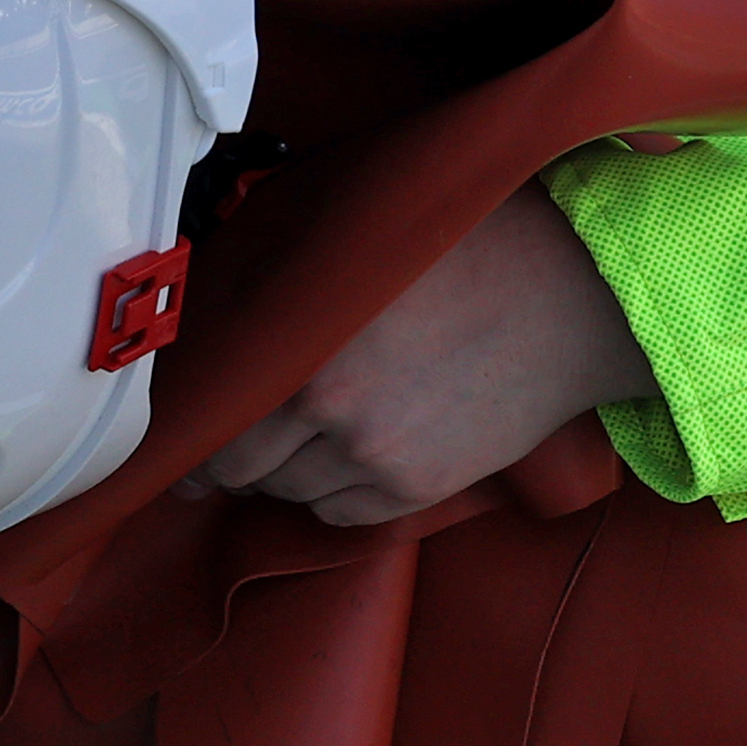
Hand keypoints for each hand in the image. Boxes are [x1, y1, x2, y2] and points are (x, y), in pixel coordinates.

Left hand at [194, 186, 652, 528]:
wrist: (570, 292)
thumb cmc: (461, 241)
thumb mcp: (351, 230)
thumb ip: (276, 268)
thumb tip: (208, 291)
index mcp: (304, 344)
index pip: (212, 414)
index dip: (188, 428)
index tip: (176, 438)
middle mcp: (332, 412)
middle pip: (241, 464)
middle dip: (228, 456)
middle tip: (220, 446)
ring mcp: (377, 459)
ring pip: (289, 492)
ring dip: (284, 471)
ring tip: (304, 434)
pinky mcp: (418, 488)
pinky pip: (340, 515)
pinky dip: (330, 494)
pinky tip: (347, 456)